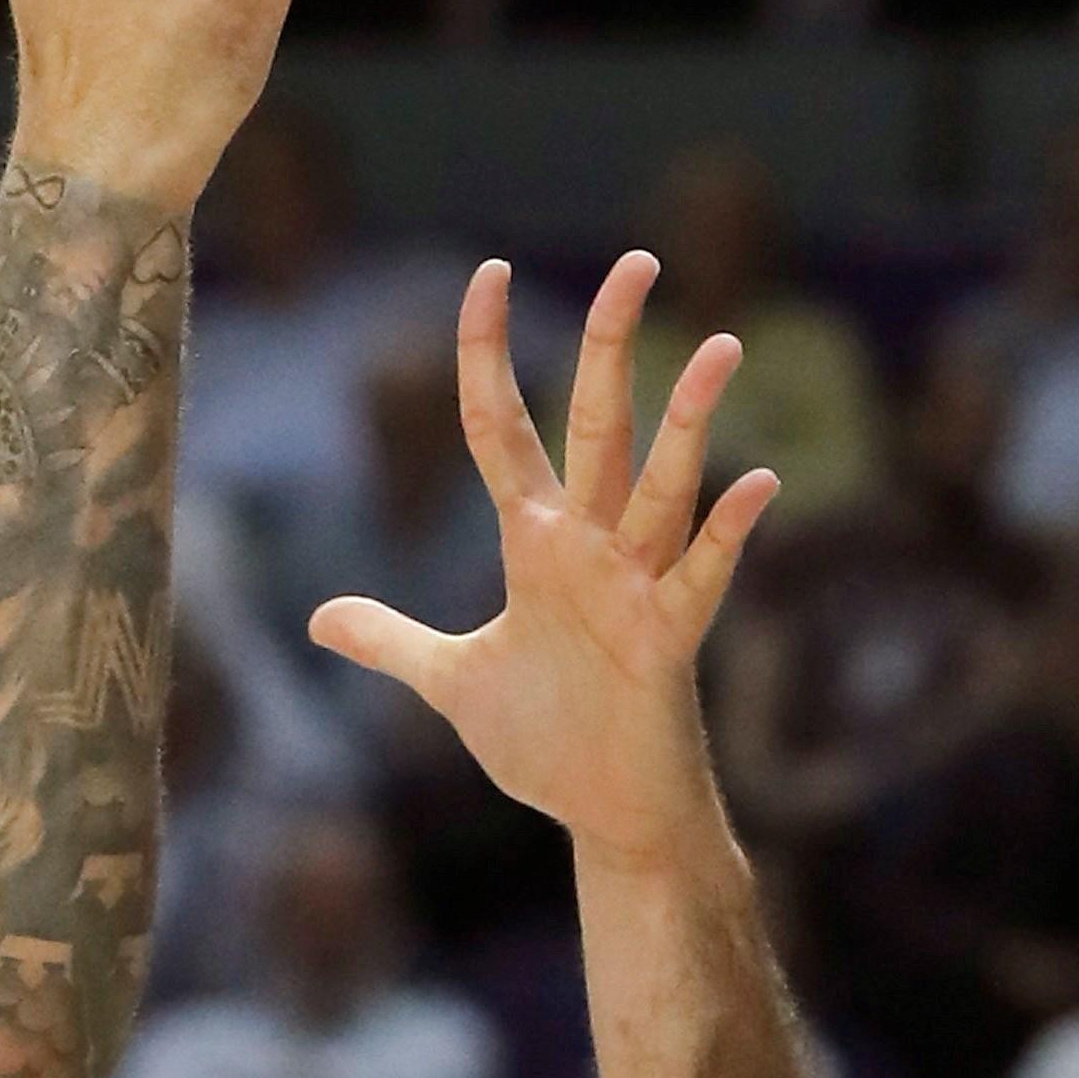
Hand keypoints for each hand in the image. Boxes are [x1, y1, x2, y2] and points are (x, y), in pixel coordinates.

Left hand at [309, 254, 777, 861]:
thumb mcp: (451, 683)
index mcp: (536, 544)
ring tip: (719, 346)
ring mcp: (635, 588)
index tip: (486, 272)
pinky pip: (703, 576)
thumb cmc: (546, 744)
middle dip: (611, 343)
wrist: (605, 818)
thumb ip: (393, 640)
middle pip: (598, 425)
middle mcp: (590, 548)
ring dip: (689, 420)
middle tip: (637, 259)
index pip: (502, 426)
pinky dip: (729, 533)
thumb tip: (321, 618)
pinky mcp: (669, 640)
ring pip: (664, 485)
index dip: (486, 352)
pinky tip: (758, 483)